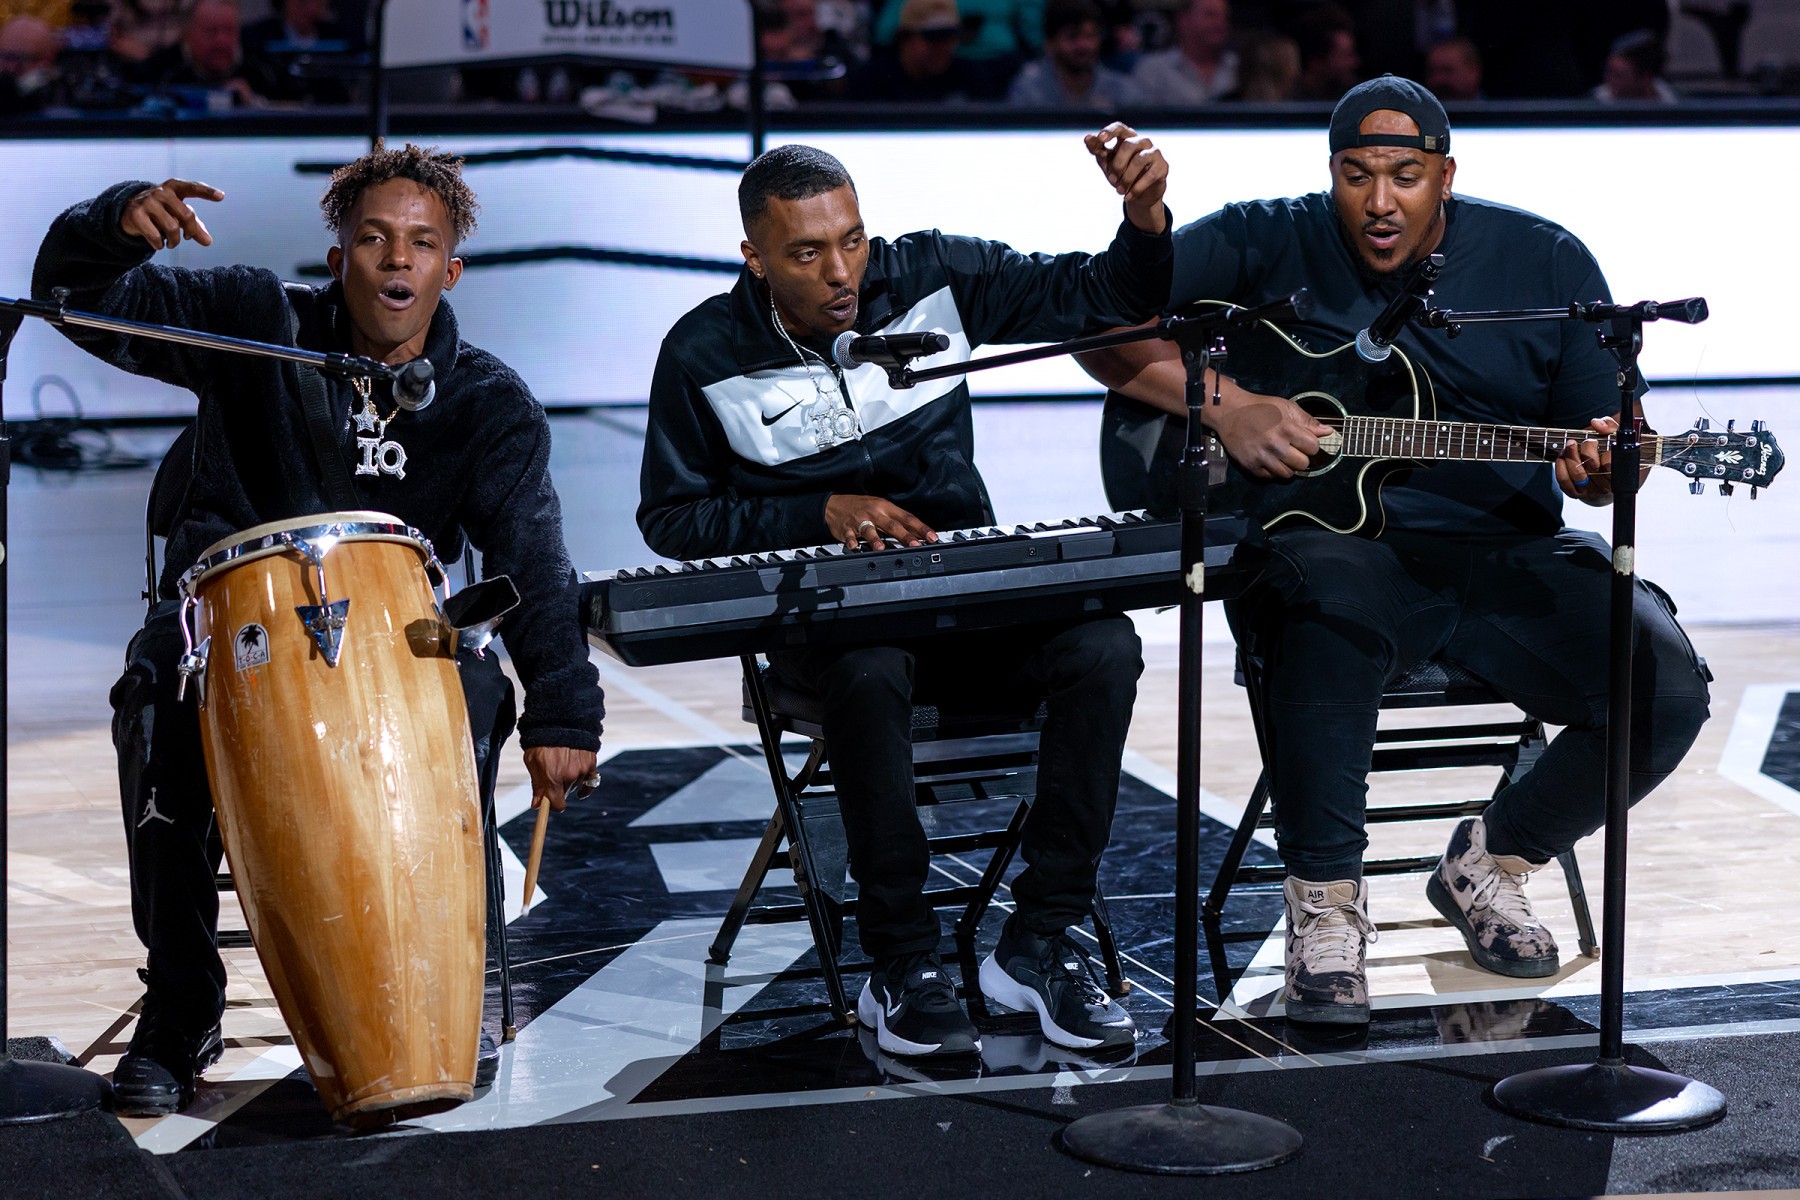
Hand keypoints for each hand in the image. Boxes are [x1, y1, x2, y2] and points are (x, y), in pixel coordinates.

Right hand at [120, 179, 224, 251]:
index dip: (207, 192)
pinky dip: (159, 244)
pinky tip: (158, 244)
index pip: (192, 187)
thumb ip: (195, 227)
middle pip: (186, 215)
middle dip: (191, 231)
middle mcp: (161, 192)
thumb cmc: (162, 211)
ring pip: (172, 227)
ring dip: (174, 241)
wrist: (129, 210)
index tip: (222, 196)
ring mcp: (147, 201)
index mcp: (174, 188)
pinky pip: (155, 236)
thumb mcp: (179, 215)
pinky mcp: (136, 214)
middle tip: (187, 238)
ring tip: (172, 243)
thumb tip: (208, 242)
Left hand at [524, 745, 598, 812]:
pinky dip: (586, 784)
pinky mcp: (591, 762)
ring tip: (563, 765)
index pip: (558, 805)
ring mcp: (582, 769)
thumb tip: (536, 805)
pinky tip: (582, 788)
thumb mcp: (532, 761)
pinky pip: (591, 780)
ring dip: (571, 781)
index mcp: (552, 777)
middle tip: (553, 775)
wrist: (560, 720)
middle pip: (566, 793)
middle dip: (559, 788)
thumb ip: (537, 785)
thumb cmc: (542, 741)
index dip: (554, 805)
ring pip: (576, 785)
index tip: (550, 802)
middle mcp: (569, 776)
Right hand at [823, 494, 936, 550]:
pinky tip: (854, 546)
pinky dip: (852, 541)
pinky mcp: (846, 528)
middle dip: (905, 536)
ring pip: (869, 529)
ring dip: (875, 539)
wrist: (834, 504)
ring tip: (881, 548)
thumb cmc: (861, 507)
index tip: (932, 537)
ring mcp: (860, 520)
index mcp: (886, 508)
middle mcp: (875, 513)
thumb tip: (917, 534)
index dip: (921, 528)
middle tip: (916, 545)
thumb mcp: (881, 509)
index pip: (907, 517)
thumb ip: (897, 522)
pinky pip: (849, 535)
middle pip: (892, 525)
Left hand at [1084, 123, 1168, 234]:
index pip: (1119, 127)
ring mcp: (1154, 152)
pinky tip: (1128, 196)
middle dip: (1117, 164)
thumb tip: (1087, 138)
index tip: (1100, 138)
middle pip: (1128, 145)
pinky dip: (1136, 188)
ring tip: (1119, 191)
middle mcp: (1142, 141)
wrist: (1138, 194)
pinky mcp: (1163, 167)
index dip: (1110, 131)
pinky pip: (1149, 175)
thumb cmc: (1121, 174)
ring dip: (1126, 178)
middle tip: (1112, 180)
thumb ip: (1098, 150)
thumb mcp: (1107, 163)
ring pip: (1139, 160)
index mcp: (1127, 137)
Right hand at [1209, 388, 1331, 479]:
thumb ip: (1307, 421)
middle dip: (1301, 457)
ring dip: (1288, 466)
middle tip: (1293, 449)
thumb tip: (1327, 431)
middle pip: (1303, 464)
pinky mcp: (1250, 465)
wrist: (1230, 412)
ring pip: (1287, 474)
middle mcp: (1275, 445)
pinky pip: (1270, 477)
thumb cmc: (1260, 408)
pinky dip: (1272, 471)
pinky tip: (1269, 459)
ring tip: (1282, 456)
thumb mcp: (1286, 407)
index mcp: (1286, 428)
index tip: (1304, 441)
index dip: (1311, 444)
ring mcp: (1262, 457)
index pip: (1313, 447)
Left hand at [1556, 415, 1622, 504]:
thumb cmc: (1610, 451)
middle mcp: (1605, 485)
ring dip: (1570, 456)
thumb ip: (1610, 426)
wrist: (1603, 471)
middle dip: (1585, 451)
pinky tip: (1562, 457)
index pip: (1611, 465)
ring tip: (1570, 445)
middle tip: (1584, 441)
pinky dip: (1560, 467)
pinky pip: (1564, 482)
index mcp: (1619, 473)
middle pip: (1592, 468)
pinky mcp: (1575, 493)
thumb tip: (1596, 424)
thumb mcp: (1615, 436)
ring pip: (1577, 474)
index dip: (1604, 454)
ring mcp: (1590, 490)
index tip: (1598, 442)